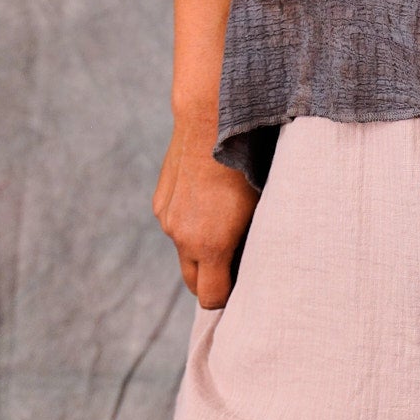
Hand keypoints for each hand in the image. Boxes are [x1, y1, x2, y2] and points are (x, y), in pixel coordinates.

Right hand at [152, 124, 257, 309]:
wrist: (210, 121)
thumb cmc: (246, 164)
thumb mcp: (260, 206)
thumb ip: (251, 242)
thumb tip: (255, 264)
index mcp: (209, 245)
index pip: (211, 299)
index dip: (228, 298)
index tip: (244, 285)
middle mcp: (182, 237)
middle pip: (193, 284)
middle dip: (212, 280)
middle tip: (237, 263)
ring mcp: (167, 219)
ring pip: (184, 252)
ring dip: (200, 249)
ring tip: (223, 223)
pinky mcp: (160, 202)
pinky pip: (175, 225)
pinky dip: (189, 223)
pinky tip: (206, 200)